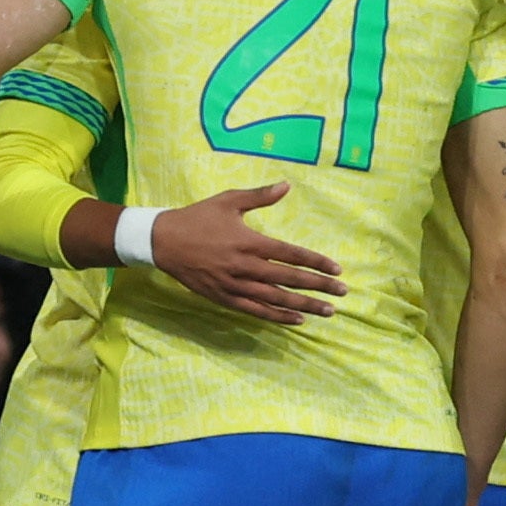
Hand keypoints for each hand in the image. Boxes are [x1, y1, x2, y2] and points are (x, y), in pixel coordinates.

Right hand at [151, 182, 346, 322]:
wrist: (163, 241)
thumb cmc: (198, 218)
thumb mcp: (228, 201)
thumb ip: (260, 196)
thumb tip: (287, 185)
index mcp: (249, 241)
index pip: (290, 254)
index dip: (315, 262)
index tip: (336, 269)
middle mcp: (245, 266)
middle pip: (288, 280)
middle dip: (318, 287)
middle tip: (342, 294)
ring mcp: (234, 285)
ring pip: (275, 300)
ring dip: (303, 306)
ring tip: (326, 311)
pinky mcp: (224, 298)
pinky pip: (255, 311)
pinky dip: (277, 317)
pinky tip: (296, 320)